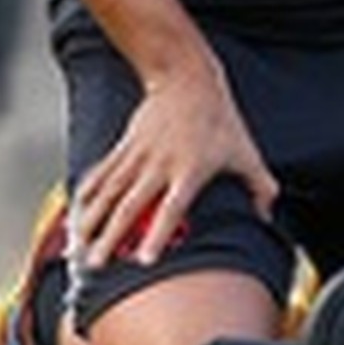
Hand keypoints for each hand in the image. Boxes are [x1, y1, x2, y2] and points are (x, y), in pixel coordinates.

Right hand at [71, 64, 277, 268]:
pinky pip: (100, 174)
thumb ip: (260, 185)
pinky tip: (75, 214)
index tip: (143, 261)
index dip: (158, 235)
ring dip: (91, 221)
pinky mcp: (123, 147)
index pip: (171, 209)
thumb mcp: (245, 150)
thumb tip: (268, 216)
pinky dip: (85, 195)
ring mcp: (137, 156)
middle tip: (94, 265)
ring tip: (77, 248)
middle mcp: (160, 165)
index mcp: (190, 170)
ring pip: (108, 194)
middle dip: (110, 238)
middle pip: (129, 207)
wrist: (187, 79)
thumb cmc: (221, 120)